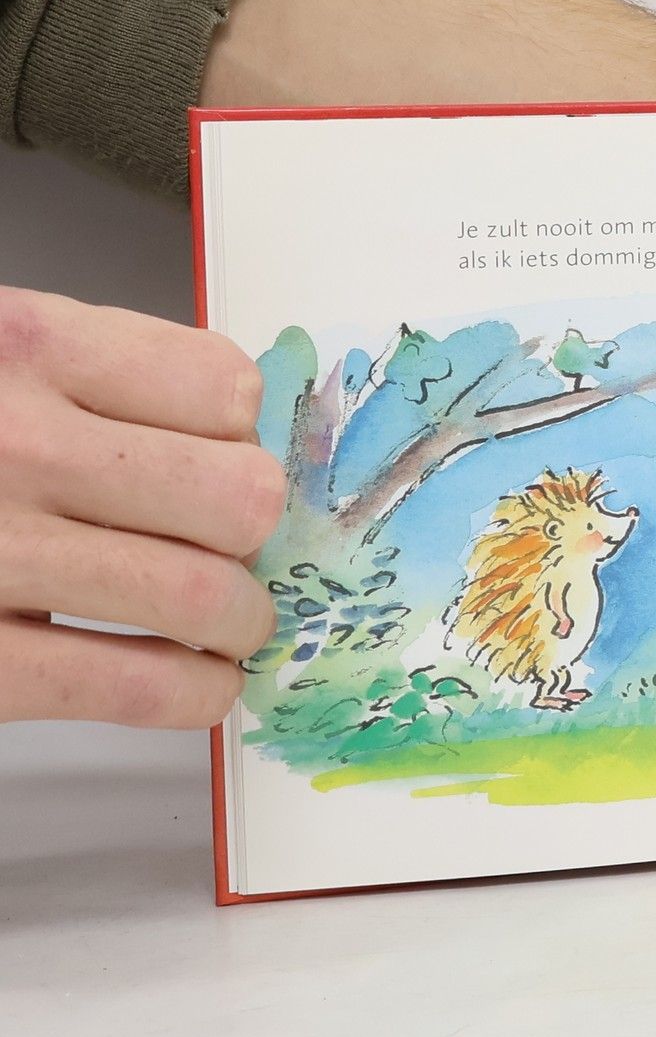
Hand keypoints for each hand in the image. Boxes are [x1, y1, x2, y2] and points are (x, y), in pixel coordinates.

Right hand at [0, 287, 285, 726]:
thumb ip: (88, 376)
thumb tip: (235, 431)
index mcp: (19, 343)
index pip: (222, 388)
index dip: (236, 434)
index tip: (220, 457)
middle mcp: (11, 443)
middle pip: (238, 498)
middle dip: (250, 534)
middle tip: (228, 549)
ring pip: (207, 598)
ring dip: (237, 621)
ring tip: (222, 624)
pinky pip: (138, 687)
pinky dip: (193, 693)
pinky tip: (190, 682)